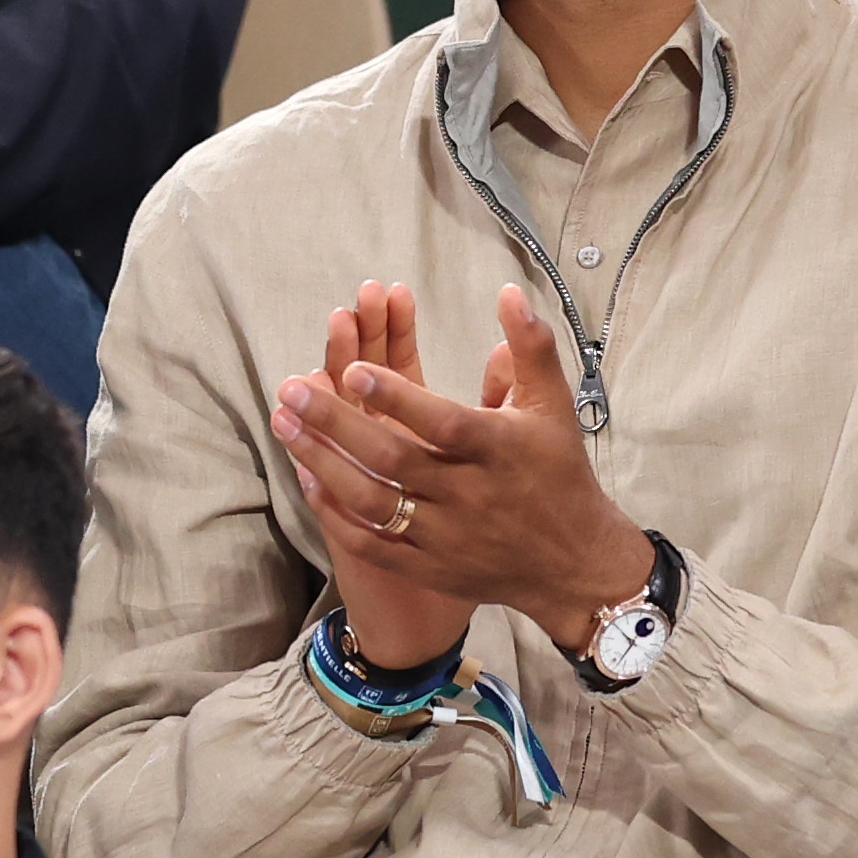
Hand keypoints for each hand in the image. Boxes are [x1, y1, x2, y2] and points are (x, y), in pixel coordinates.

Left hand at [272, 284, 652, 659]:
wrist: (574, 565)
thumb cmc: (560, 473)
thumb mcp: (553, 406)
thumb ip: (530, 346)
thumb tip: (508, 291)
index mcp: (499, 449)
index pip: (441, 421)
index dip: (397, 397)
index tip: (353, 369)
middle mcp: (469, 494)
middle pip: (392, 458)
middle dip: (336, 423)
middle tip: (290, 389)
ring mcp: (444, 535)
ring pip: (372, 501)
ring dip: (322, 462)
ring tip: (283, 425)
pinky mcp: (428, 566)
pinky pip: (372, 543)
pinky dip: (336, 513)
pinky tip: (308, 478)